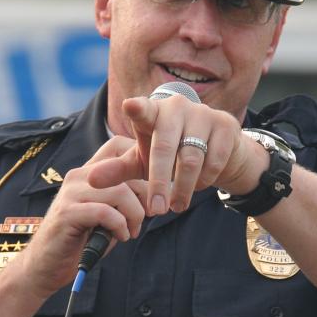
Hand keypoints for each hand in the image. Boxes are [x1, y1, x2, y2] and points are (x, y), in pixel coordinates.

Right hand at [9, 135, 148, 296]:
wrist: (45, 266)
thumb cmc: (81, 241)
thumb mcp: (108, 216)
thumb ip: (126, 200)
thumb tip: (157, 193)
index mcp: (89, 173)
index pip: (118, 145)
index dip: (142, 160)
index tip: (153, 188)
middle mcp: (78, 177)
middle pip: (125, 170)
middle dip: (145, 196)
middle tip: (146, 217)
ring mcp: (71, 193)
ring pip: (120, 192)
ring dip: (134, 215)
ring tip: (132, 231)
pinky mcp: (67, 213)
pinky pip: (106, 213)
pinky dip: (120, 226)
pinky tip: (121, 237)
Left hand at [88, 95, 263, 214]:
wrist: (215, 148)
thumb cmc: (170, 152)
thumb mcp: (142, 162)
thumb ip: (118, 169)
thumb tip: (90, 180)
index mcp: (153, 112)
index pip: (143, 109)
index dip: (137, 109)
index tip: (130, 106)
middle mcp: (177, 107)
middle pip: (165, 147)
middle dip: (159, 183)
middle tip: (156, 211)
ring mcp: (203, 114)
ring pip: (191, 158)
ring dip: (183, 188)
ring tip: (176, 206)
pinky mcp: (226, 125)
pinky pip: (214, 161)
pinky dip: (204, 180)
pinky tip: (198, 185)